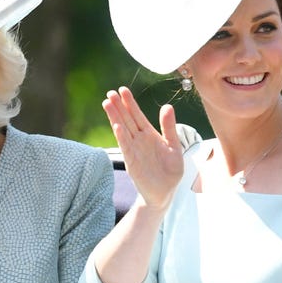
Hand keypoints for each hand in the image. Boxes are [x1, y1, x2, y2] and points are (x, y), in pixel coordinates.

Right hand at [102, 86, 184, 210]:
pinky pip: (126, 146)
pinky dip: (121, 136)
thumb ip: (169, 127)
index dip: (130, 103)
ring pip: (123, 130)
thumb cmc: (171, 171)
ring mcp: (134, 150)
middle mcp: (139, 140)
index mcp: (150, 135)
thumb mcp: (174, 146)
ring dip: (115, 117)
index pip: (138, 115)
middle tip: (110, 92)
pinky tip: (117, 125)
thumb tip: (167, 106)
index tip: (123, 89)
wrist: (165, 193)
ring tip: (107, 103)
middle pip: (127, 119)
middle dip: (119, 106)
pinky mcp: (132, 162)